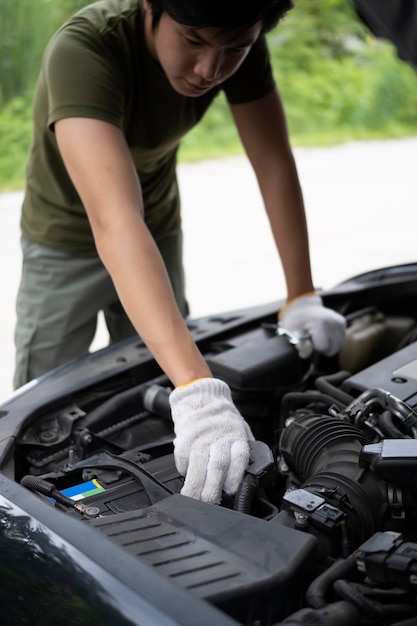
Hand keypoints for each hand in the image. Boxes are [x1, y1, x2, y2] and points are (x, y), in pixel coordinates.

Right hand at [169, 377, 253, 503]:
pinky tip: (188, 481)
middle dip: (213, 489)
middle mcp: (218, 439)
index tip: (231, 491)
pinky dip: (186, 474)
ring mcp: (199, 440)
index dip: (236, 476)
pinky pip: (184, 462)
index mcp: (236, 436)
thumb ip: (243, 450)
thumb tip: (252, 475)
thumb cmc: (222, 418)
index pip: (239, 458)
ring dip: (195, 487)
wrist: (201, 398)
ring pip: (198, 467)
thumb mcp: (240, 429)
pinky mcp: (184, 442)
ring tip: (194, 500)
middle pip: (217, 466)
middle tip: (211, 503)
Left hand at [278, 293, 345, 357]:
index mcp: (319, 322)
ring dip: (326, 345)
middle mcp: (333, 321)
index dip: (314, 347)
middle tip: (312, 338)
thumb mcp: (291, 334)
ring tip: (317, 335)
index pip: (323, 347)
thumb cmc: (296, 322)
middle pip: (332, 350)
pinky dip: (331, 340)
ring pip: (336, 347)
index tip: (307, 339)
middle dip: (321, 348)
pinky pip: (339, 341)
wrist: (303, 307)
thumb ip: (300, 346)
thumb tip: (308, 349)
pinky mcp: (342, 323)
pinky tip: (323, 333)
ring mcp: (340, 322)